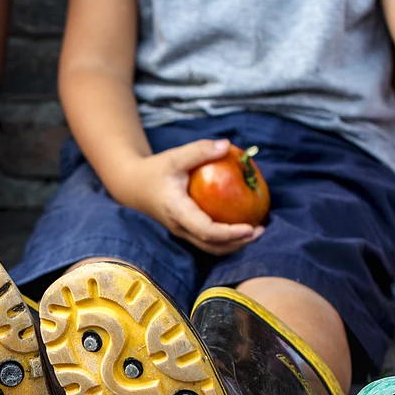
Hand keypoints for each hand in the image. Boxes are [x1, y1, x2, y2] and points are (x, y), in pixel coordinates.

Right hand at [118, 139, 262, 256]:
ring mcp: (183, 232)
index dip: (229, 233)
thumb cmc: (155, 171)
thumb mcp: (174, 157)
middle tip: (260, 230)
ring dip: (234, 244)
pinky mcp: (186, 231)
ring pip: (211, 248)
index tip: (249, 228)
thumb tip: (227, 145)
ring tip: (256, 231)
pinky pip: (209, 242)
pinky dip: (227, 239)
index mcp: (177, 211)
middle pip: (212, 246)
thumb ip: (200, 151)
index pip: (205, 230)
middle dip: (238, 243)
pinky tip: (242, 227)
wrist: (133, 186)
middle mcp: (180, 227)